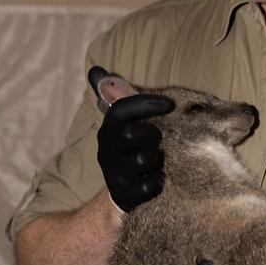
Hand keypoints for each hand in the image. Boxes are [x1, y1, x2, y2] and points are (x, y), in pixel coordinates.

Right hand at [96, 93, 173, 211]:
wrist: (122, 193)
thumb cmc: (131, 150)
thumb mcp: (123, 125)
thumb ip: (115, 96)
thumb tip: (95, 69)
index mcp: (107, 131)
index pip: (121, 110)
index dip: (146, 103)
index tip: (170, 104)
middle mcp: (106, 152)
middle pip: (133, 134)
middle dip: (153, 136)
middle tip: (159, 141)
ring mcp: (114, 175)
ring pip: (144, 161)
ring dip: (158, 160)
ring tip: (157, 161)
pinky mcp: (124, 195)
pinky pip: (150, 186)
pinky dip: (158, 181)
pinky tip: (157, 179)